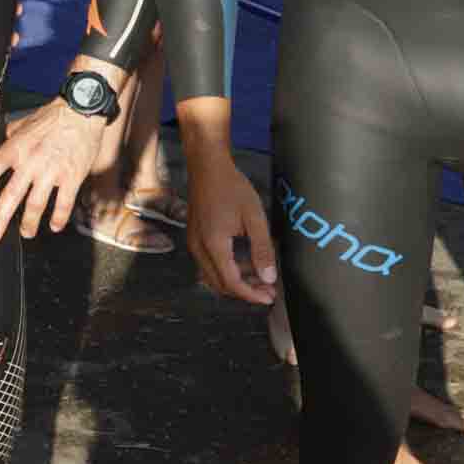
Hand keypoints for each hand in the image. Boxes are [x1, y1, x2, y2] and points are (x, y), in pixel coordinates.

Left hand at [0, 75, 117, 240]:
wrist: (82, 109)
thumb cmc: (54, 115)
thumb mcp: (26, 121)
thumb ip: (13, 134)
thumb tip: (4, 138)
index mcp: (17, 146)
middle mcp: (32, 161)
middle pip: (12, 194)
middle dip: (0, 217)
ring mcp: (52, 171)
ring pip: (36, 204)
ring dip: (29, 222)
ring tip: (26, 233)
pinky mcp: (72, 177)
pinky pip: (63, 203)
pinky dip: (58, 218)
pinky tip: (55, 226)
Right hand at [179, 116, 277, 304]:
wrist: (207, 166)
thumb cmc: (231, 187)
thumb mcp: (254, 217)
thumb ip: (262, 249)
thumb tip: (269, 277)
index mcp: (214, 245)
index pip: (231, 283)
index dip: (251, 294)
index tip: (268, 297)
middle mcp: (199, 248)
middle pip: (220, 284)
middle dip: (244, 291)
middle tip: (267, 290)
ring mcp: (194, 244)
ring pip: (213, 277)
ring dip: (235, 282)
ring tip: (259, 277)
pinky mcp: (194, 238)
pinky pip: (209, 264)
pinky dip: (226, 270)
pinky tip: (244, 262)